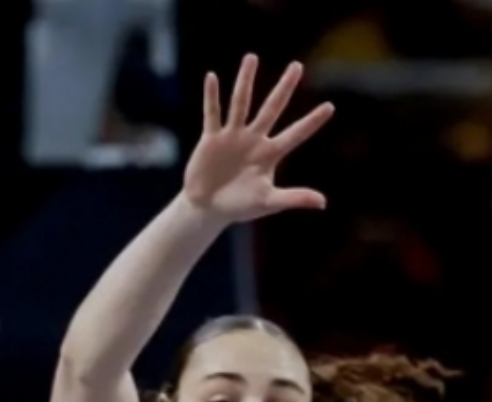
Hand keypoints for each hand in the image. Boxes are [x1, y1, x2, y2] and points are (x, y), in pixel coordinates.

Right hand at [183, 54, 333, 224]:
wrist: (207, 208)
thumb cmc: (239, 206)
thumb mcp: (267, 202)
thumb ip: (293, 198)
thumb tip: (323, 203)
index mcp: (269, 154)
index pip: (295, 135)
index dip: (311, 123)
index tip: (330, 107)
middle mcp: (254, 139)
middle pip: (272, 109)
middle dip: (284, 89)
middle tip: (297, 66)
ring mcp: (232, 136)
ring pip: (241, 104)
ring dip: (245, 82)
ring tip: (251, 57)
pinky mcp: (211, 139)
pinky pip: (212, 114)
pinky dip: (211, 97)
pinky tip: (212, 78)